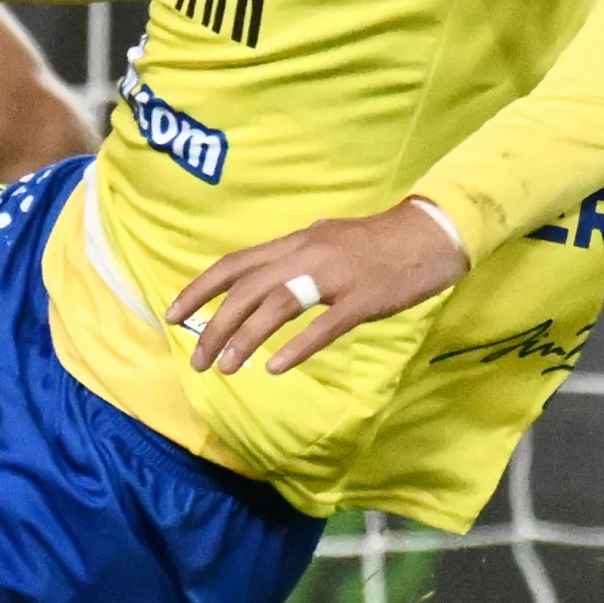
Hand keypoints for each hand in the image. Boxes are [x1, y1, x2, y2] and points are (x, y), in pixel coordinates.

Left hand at [166, 202, 470, 377]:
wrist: (431, 234)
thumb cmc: (378, 242)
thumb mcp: (326, 240)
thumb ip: (294, 259)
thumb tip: (262, 279)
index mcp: (295, 242)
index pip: (234, 264)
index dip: (199, 289)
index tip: (172, 315)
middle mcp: (307, 254)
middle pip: (247, 289)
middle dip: (215, 325)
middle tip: (197, 359)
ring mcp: (335, 276)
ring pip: (277, 307)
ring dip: (245, 339)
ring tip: (226, 368)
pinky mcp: (363, 299)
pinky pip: (324, 326)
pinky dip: (297, 347)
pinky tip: (276, 368)